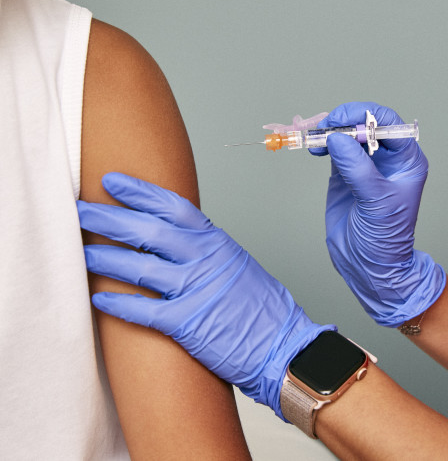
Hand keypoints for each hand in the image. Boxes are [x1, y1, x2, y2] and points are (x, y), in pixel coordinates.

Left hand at [77, 172, 333, 418]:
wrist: (285, 346)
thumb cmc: (264, 310)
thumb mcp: (238, 266)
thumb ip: (208, 252)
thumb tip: (177, 243)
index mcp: (218, 243)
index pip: (173, 207)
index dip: (140, 192)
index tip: (112, 182)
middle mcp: (205, 260)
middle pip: (149, 231)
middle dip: (110, 218)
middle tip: (82, 210)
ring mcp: (196, 290)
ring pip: (140, 266)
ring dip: (106, 257)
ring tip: (82, 251)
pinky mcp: (187, 323)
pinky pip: (144, 310)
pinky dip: (119, 303)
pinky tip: (99, 298)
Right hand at [319, 102, 444, 326]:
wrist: (369, 265)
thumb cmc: (385, 238)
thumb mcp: (376, 202)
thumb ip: (358, 169)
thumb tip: (337, 138)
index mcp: (407, 161)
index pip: (389, 124)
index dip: (364, 116)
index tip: (341, 121)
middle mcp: (388, 158)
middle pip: (366, 123)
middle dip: (344, 120)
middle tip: (323, 127)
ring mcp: (366, 164)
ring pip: (347, 133)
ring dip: (329, 130)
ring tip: (315, 139)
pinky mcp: (345, 173)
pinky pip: (334, 147)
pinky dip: (322, 142)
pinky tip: (314, 147)